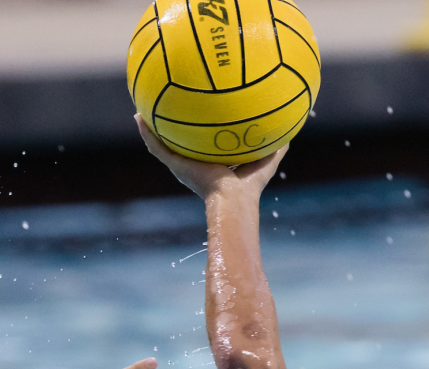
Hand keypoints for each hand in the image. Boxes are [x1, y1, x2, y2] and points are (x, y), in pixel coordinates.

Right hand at [136, 115, 285, 201]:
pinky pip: (157, 147)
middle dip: (172, 129)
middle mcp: (193, 165)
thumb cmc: (250, 186)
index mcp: (212, 165)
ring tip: (141, 111)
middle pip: (180, 144)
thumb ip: (276, 145)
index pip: (204, 147)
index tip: (197, 116)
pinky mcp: (175, 166)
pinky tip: (138, 116)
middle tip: (164, 109)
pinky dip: (146, 133)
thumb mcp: (267, 159)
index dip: (200, 134)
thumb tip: (290, 131)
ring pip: (162, 145)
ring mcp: (182, 166)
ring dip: (151, 130)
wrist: (232, 200)